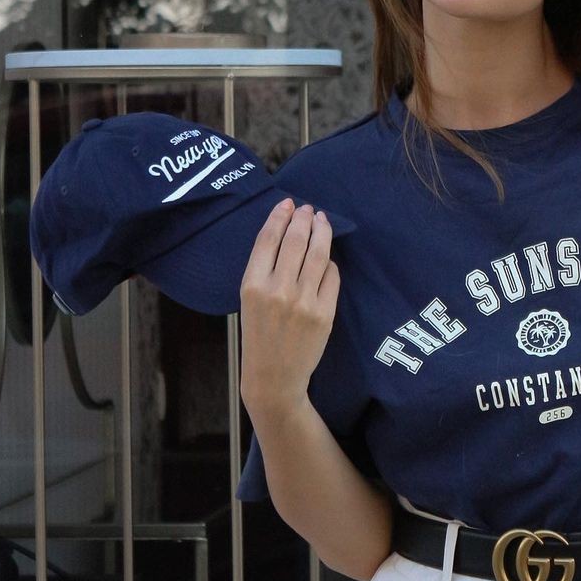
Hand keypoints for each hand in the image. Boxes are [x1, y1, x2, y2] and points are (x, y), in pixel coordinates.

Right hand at [239, 199, 339, 417]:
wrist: (274, 377)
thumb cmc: (258, 335)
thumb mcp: (248, 300)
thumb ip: (264, 269)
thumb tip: (287, 232)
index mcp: (252, 285)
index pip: (268, 239)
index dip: (280, 216)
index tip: (288, 204)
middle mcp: (278, 290)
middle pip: (296, 241)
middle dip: (304, 219)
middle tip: (309, 209)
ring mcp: (304, 302)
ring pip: (319, 254)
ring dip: (322, 232)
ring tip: (322, 220)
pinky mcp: (324, 313)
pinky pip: (332, 276)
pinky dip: (330, 263)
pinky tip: (327, 257)